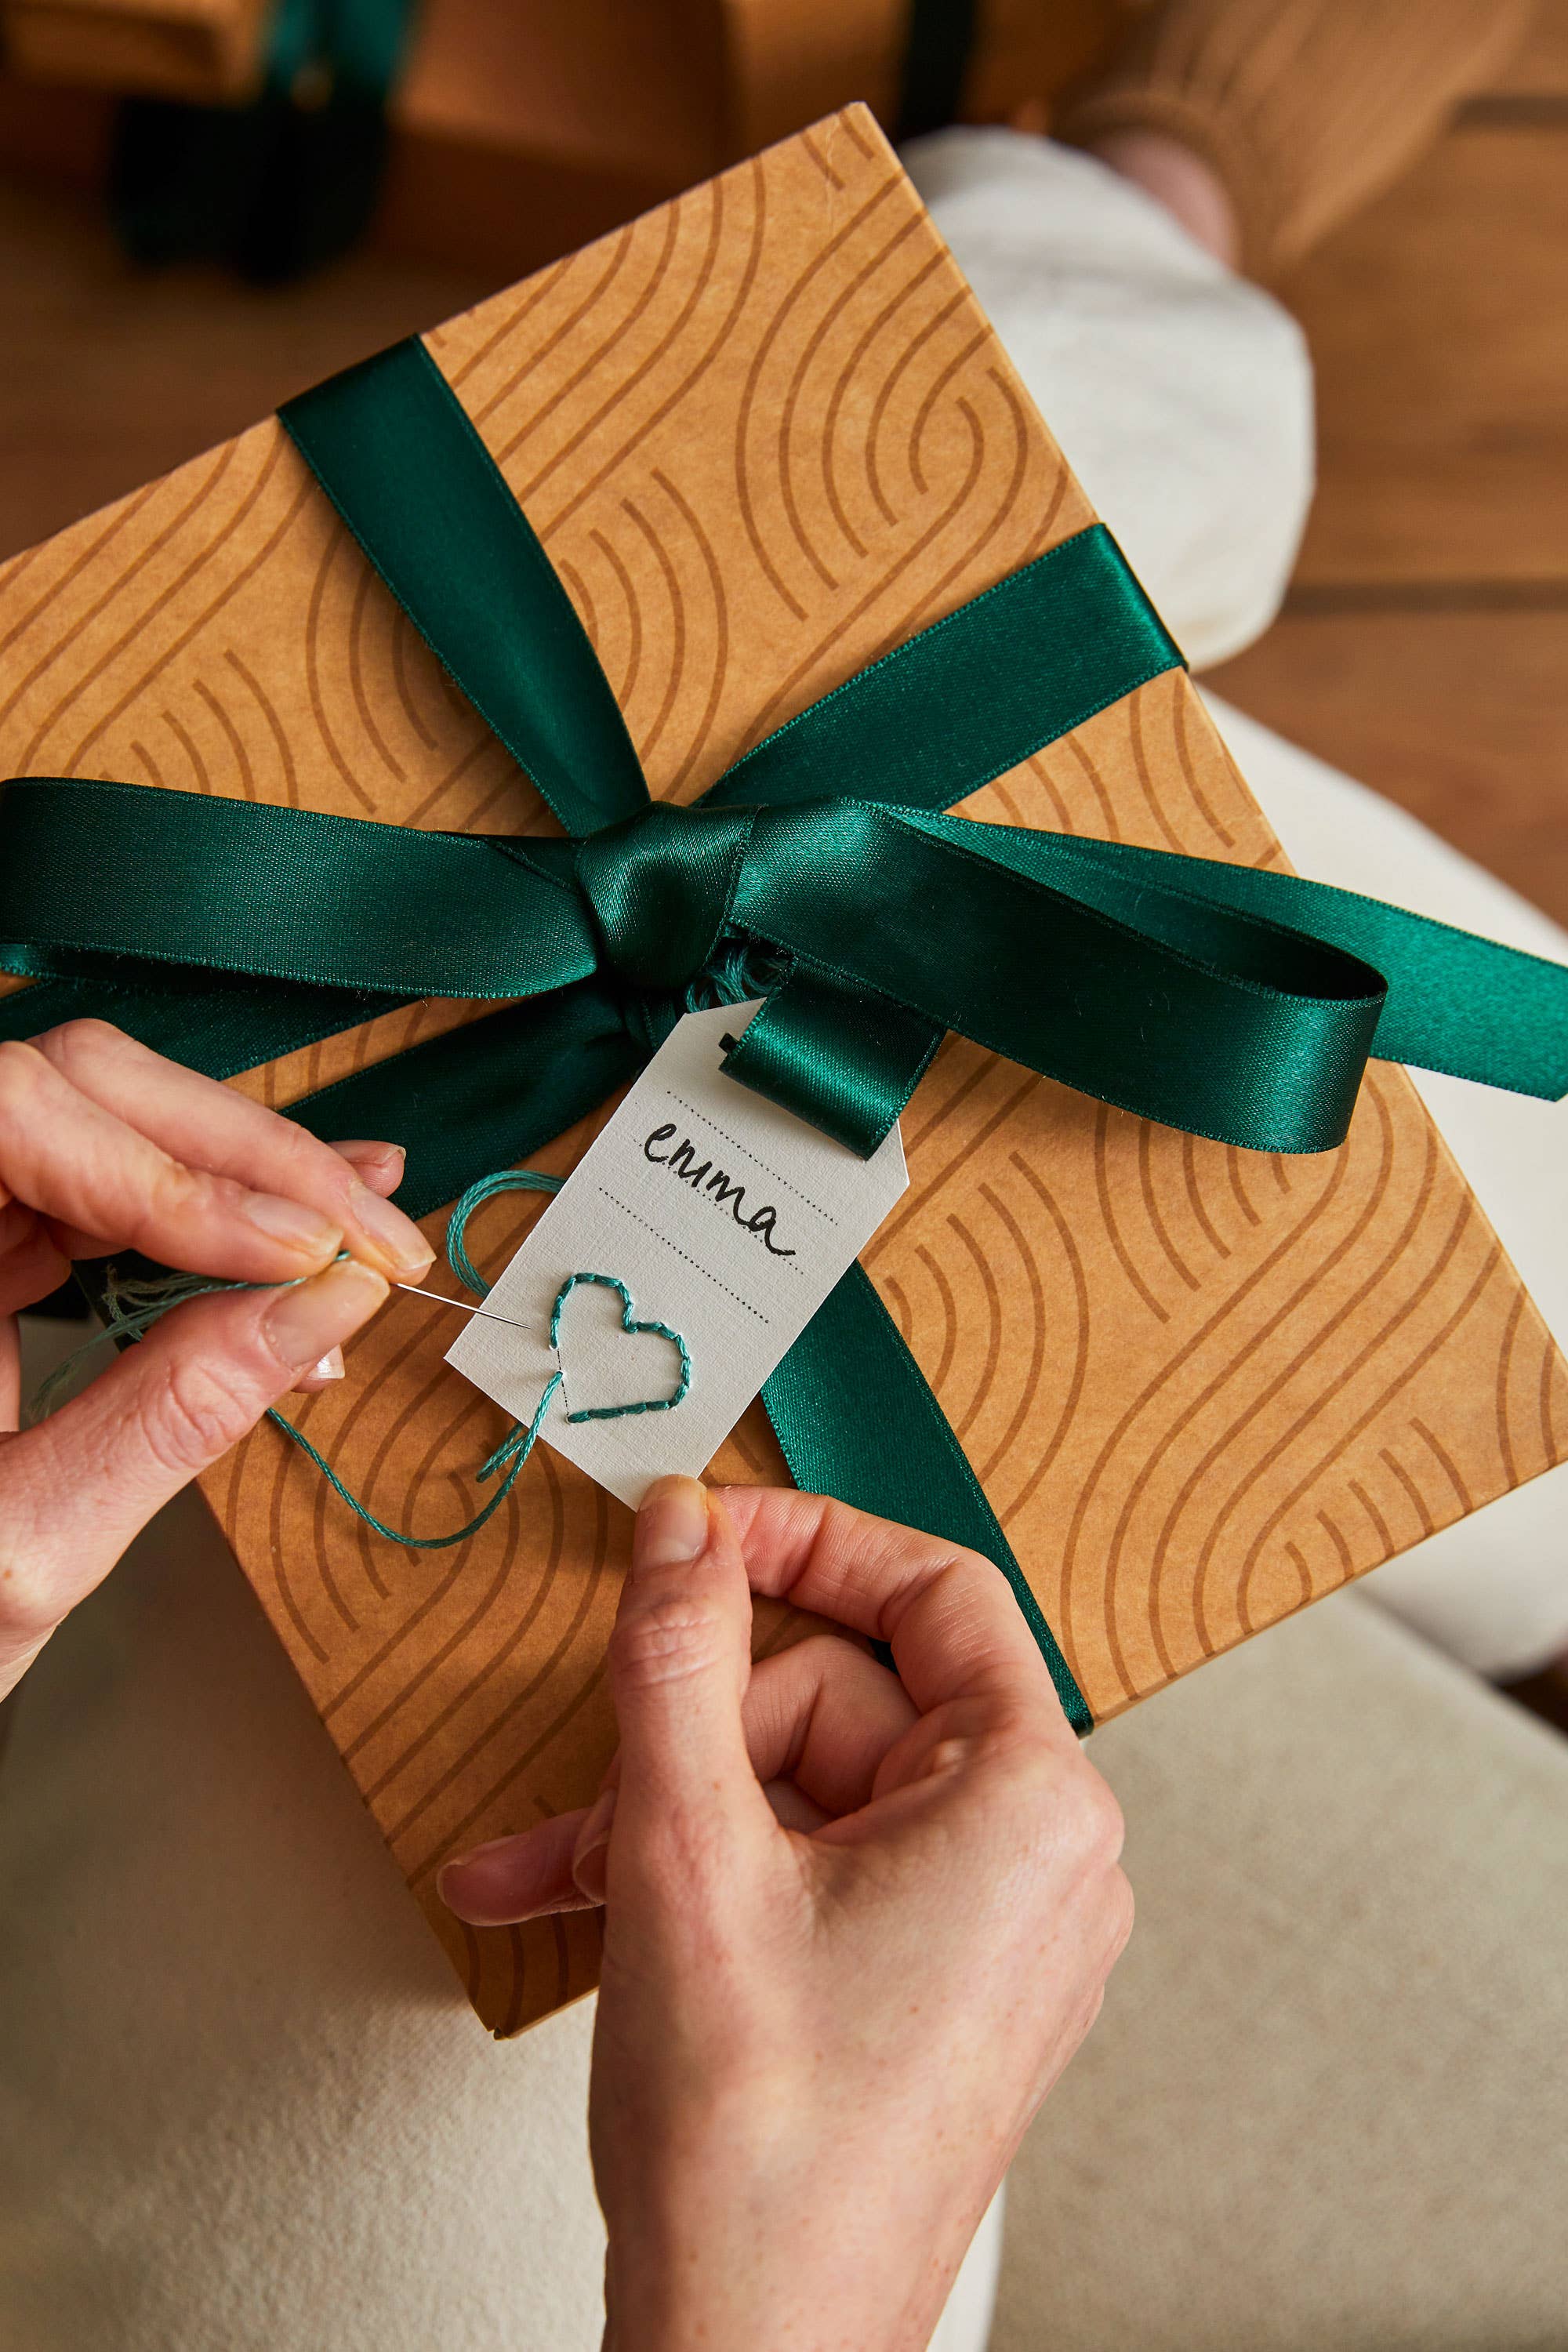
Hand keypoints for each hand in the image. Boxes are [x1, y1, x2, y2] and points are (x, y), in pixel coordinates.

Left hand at [0, 1019, 433, 1701]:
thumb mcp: (25, 1544)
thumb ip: (172, 1416)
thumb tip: (319, 1312)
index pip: (19, 1111)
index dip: (170, 1165)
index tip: (292, 1250)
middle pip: (81, 1093)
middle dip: (240, 1157)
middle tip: (361, 1230)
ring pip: (113, 1130)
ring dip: (252, 1182)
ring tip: (362, 1229)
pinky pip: (112, 1201)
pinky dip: (219, 1223)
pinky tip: (300, 1239)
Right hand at [441, 1477, 1132, 2351]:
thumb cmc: (759, 2149)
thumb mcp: (686, 1852)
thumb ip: (681, 1658)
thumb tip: (684, 1525)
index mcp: (1031, 1804)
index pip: (934, 1593)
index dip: (807, 1542)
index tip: (698, 1533)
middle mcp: (1036, 1857)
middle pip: (840, 1703)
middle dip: (689, 1742)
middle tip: (586, 1798)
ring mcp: (986, 1927)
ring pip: (805, 1793)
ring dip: (665, 1819)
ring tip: (550, 1875)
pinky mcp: (931, 1980)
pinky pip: (815, 1869)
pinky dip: (707, 1878)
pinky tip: (584, 1905)